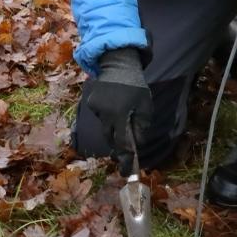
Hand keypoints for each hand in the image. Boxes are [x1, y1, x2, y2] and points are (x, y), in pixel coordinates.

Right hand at [86, 48, 151, 175]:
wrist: (117, 64)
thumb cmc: (135, 85)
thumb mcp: (146, 105)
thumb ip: (142, 126)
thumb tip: (136, 145)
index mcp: (120, 114)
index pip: (122, 142)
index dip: (125, 159)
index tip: (126, 172)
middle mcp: (105, 113)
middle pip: (110, 138)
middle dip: (118, 145)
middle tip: (125, 149)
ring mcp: (95, 108)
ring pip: (105, 127)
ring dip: (113, 127)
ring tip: (122, 115)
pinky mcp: (90, 103)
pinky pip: (100, 117)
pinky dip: (107, 117)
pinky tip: (114, 106)